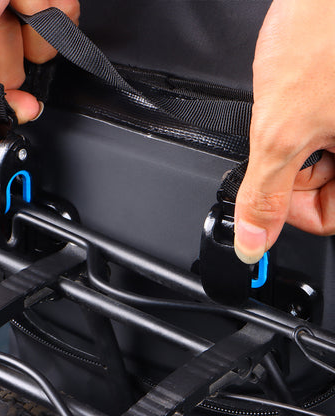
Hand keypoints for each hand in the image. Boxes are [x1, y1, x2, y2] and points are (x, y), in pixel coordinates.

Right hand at [0, 0, 79, 163]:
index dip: (0, 106)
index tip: (20, 112)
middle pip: (13, 75)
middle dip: (16, 53)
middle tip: (2, 19)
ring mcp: (13, 15)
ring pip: (42, 50)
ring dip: (37, 24)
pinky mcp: (44, 4)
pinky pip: (63, 25)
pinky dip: (57, 9)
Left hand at [234, 0, 334, 263]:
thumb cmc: (322, 35)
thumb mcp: (280, 130)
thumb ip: (266, 193)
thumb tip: (253, 243)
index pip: (328, 219)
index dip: (290, 210)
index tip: (269, 187)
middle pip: (326, 191)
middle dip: (293, 172)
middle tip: (283, 139)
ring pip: (325, 163)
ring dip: (299, 146)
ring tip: (296, 110)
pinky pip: (325, 135)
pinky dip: (305, 128)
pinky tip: (302, 101)